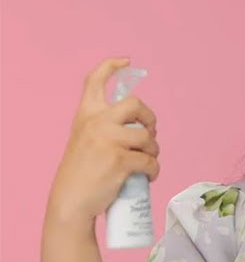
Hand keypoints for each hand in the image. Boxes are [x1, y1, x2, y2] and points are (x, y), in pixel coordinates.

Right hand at [46, 56, 160, 223]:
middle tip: (150, 133)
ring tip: (149, 160)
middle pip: (135, 104)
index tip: (127, 61)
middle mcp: (97, 122)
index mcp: (86, 114)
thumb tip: (137, 130)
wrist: (71, 200)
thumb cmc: (81, 174)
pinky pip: (150, 161)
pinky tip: (150, 175)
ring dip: (154, 150)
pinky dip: (154, 170)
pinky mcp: (120, 161)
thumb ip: (102, 128)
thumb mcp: (84, 140)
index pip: (95, 80)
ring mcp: (109, 140)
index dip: (112, 66)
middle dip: (149, 118)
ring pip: (147, 137)